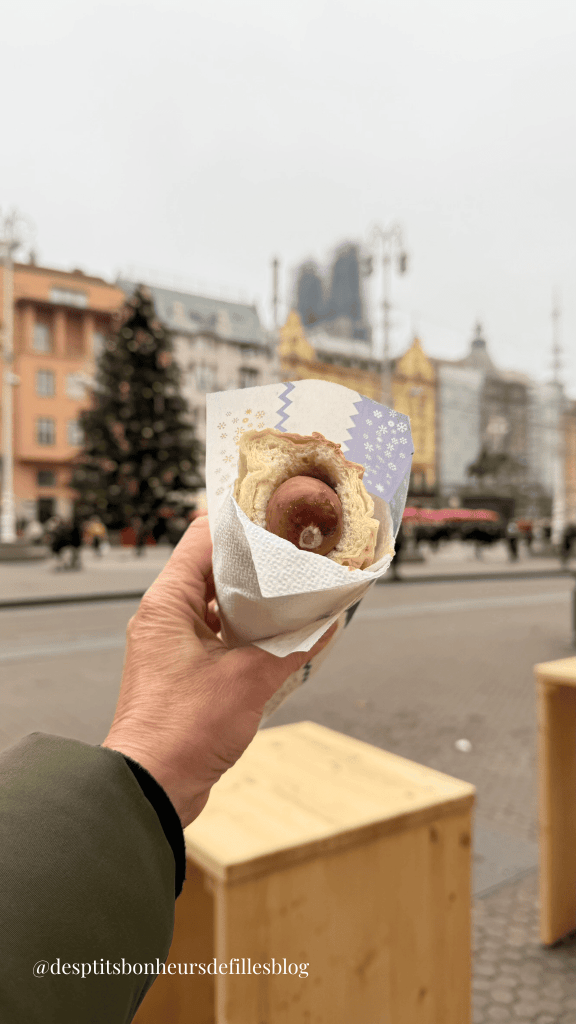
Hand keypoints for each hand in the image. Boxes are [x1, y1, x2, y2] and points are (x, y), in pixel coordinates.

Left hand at [102, 515, 336, 827]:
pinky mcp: (184, 670)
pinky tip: (282, 636)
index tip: (279, 515)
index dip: (241, 521)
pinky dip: (249, 631)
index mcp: (168, 603)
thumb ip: (293, 647)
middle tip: (298, 554)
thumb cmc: (181, 732)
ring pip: (220, 603)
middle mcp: (166, 617)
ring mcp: (173, 644)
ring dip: (256, 600)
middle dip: (258, 562)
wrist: (152, 789)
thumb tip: (326, 623)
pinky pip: (220, 635)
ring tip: (297, 593)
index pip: (202, 537)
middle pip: (214, 568)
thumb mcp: (249, 680)